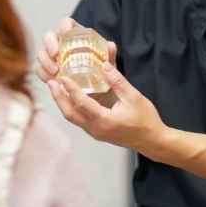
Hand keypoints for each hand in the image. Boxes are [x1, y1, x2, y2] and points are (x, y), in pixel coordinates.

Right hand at [35, 17, 116, 84]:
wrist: (96, 90)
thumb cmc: (100, 71)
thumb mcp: (107, 63)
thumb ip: (109, 54)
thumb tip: (110, 46)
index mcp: (75, 36)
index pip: (66, 24)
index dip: (64, 25)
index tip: (65, 31)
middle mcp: (61, 44)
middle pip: (48, 36)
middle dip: (50, 44)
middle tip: (56, 54)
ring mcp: (52, 58)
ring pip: (42, 54)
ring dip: (46, 62)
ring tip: (56, 72)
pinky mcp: (48, 72)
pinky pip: (40, 71)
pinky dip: (44, 75)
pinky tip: (52, 80)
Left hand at [48, 60, 167, 156]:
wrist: (153, 142)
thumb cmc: (146, 121)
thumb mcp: (134, 97)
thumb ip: (118, 81)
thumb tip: (104, 64)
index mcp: (105, 121)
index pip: (82, 104)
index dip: (71, 90)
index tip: (63, 78)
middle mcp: (97, 129)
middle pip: (70, 114)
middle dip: (58, 98)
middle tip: (51, 82)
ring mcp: (96, 132)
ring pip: (73, 118)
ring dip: (63, 103)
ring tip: (56, 88)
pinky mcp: (98, 132)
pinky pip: (80, 119)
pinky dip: (72, 108)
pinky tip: (71, 97)